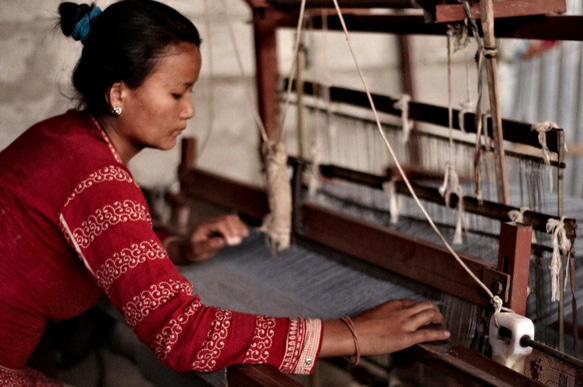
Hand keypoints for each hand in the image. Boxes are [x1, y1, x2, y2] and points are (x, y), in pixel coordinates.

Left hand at [168, 214, 248, 263]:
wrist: (188, 250)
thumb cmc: (192, 251)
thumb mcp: (197, 251)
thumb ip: (208, 245)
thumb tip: (222, 241)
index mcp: (204, 226)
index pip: (219, 224)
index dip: (228, 231)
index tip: (232, 242)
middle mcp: (210, 222)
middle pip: (226, 219)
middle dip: (235, 228)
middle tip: (242, 238)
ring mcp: (216, 223)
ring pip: (230, 219)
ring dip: (239, 226)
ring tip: (245, 234)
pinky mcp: (221, 227)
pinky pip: (232, 222)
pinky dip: (239, 226)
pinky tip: (243, 233)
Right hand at [320, 299, 449, 357]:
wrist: (353, 334)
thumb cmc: (359, 326)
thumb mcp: (374, 314)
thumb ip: (385, 315)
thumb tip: (388, 322)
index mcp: (393, 304)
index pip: (413, 302)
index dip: (421, 308)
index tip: (423, 313)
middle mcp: (402, 311)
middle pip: (426, 305)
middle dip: (435, 310)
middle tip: (437, 317)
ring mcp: (405, 324)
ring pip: (430, 315)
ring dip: (439, 319)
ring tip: (442, 324)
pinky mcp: (406, 337)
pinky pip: (427, 334)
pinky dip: (440, 333)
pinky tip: (446, 334)